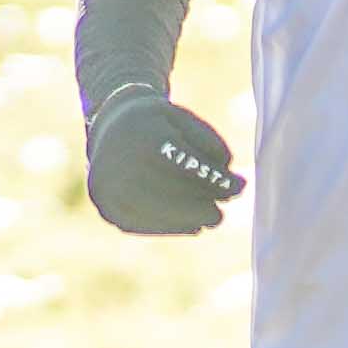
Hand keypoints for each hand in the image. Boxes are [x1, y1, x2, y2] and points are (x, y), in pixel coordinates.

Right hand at [86, 91, 235, 234]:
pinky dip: (173, 226)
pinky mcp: (110, 211)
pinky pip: (146, 225)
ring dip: (191, 219)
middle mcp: (121, 167)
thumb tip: (231, 183)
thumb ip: (209, 145)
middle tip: (221, 211)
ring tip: (211, 217)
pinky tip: (192, 224)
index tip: (238, 186)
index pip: (187, 166)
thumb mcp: (184, 121)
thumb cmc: (157, 123)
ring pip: (161, 215)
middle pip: (174, 195)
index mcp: (143, 139)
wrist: (111, 127)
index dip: (216, 180)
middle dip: (204, 205)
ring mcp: (112, 192)